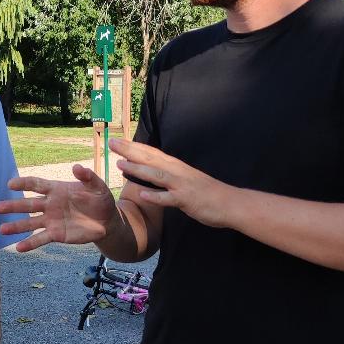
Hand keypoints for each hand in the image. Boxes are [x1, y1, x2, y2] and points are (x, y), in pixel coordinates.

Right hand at [0, 164, 118, 251]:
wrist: (107, 221)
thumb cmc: (100, 200)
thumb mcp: (97, 186)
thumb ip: (87, 177)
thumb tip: (76, 167)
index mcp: (56, 189)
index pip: (37, 184)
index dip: (24, 183)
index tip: (11, 184)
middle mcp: (49, 204)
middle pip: (28, 204)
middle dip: (13, 206)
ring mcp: (51, 220)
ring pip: (30, 223)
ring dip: (16, 226)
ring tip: (2, 230)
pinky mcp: (55, 234)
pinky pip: (40, 239)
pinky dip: (29, 243)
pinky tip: (18, 248)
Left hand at [109, 138, 231, 227]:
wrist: (231, 203)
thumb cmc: (207, 193)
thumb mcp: (185, 179)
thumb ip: (169, 175)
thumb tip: (152, 171)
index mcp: (176, 167)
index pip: (151, 152)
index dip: (133, 146)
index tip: (117, 140)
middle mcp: (178, 172)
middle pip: (150, 158)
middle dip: (130, 150)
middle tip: (111, 142)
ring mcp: (182, 185)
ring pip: (157, 175)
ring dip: (138, 169)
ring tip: (120, 164)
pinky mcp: (187, 200)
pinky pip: (169, 198)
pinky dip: (155, 196)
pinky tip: (141, 194)